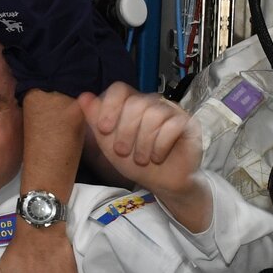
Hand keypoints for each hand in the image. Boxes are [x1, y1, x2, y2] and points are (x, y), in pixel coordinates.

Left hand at [81, 83, 210, 231]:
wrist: (162, 183)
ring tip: (140, 159)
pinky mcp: (188, 124)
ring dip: (143, 141)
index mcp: (132, 103)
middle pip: (135, 103)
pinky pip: (173, 125)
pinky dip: (160, 145)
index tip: (103, 129)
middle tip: (122, 151)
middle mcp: (153, 103)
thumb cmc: (135, 162)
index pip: (120, 88)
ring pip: (154, 114)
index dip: (109, 106)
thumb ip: (95, 121)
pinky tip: (157, 157)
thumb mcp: (108, 144)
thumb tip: (84, 97)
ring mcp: (172, 111)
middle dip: (124, 131)